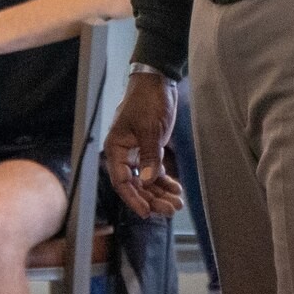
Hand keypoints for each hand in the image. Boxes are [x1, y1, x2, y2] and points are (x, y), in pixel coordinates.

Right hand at [105, 73, 185, 217]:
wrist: (158, 81)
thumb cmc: (148, 101)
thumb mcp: (149, 129)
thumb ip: (149, 156)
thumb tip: (148, 182)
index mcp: (116, 148)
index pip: (121, 181)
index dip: (133, 198)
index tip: (146, 212)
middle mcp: (124, 154)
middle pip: (136, 184)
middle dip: (152, 198)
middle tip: (170, 209)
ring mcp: (137, 152)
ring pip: (147, 180)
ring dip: (160, 192)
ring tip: (176, 203)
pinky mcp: (150, 149)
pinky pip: (155, 170)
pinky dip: (164, 181)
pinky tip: (175, 189)